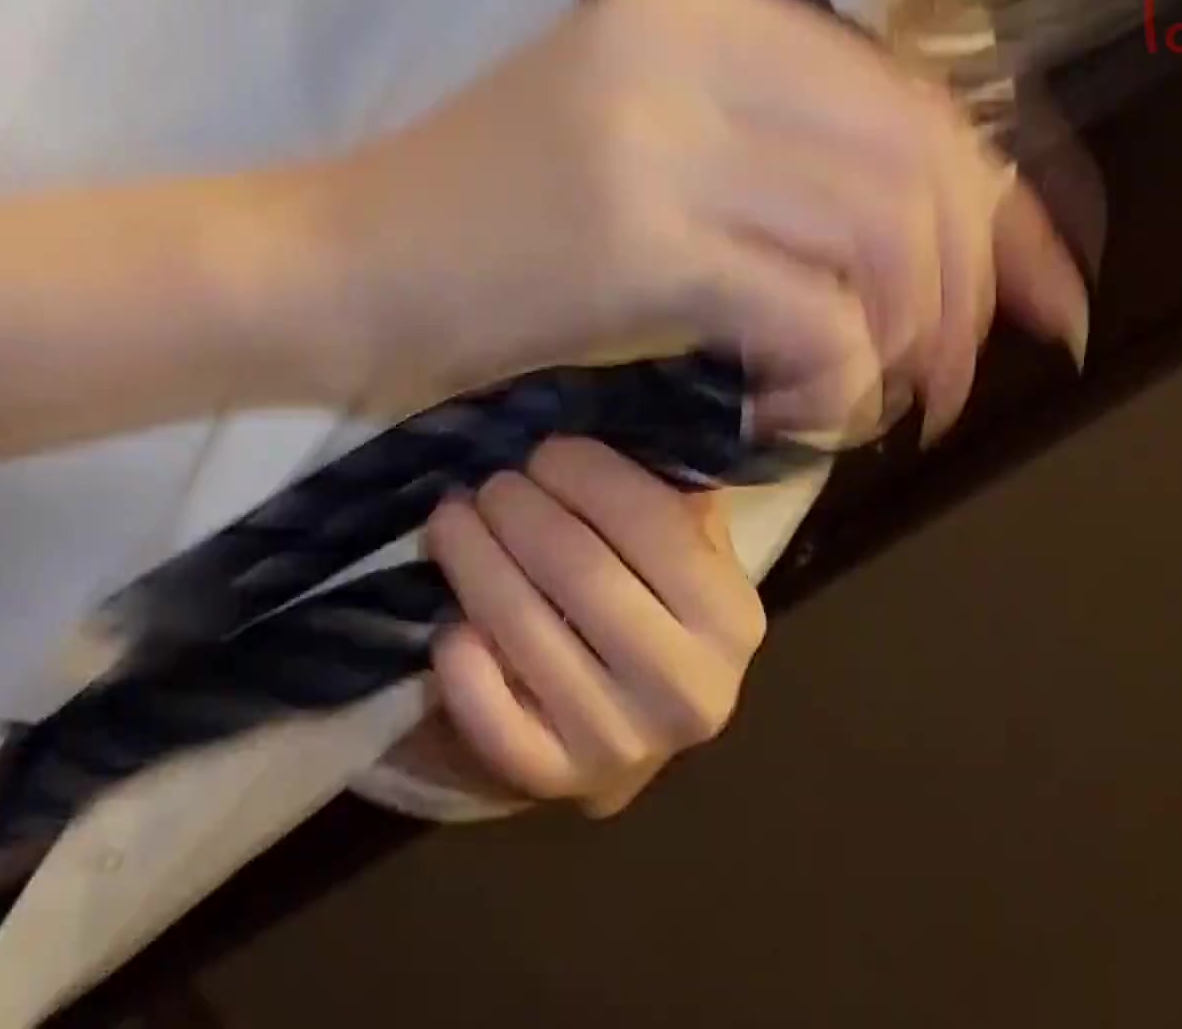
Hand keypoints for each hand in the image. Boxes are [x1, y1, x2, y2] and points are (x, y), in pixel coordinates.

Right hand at [318, 0, 1087, 441]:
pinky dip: (828, 377)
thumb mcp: (633, 133)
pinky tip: (784, 411)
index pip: (904, 96)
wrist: (335, 266)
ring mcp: (661, 134)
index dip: (997, 205)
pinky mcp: (634, 238)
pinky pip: (809, 311)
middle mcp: (691, 40)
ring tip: (860, 400)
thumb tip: (937, 225)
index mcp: (696, 2)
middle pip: (917, 162)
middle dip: (969, 287)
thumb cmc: (476, 219)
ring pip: (880, 237)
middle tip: (946, 380)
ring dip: (900, 343)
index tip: (1030, 294)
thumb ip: (767, 148)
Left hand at [409, 438, 765, 814]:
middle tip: (486, 483)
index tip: (545, 450)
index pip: (654, 523)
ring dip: (473, 561)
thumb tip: (647, 403)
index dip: (587, 473)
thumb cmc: (645, 612)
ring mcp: (619, 742)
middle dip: (518, 510)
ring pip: (522, 629)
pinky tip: (449, 624)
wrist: (619, 730)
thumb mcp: (681, 552)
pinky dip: (460, 663)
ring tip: (449, 521)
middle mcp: (689, 691)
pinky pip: (488, 714)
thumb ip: (672, 487)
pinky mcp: (551, 778)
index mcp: (732, 620)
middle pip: (578, 571)